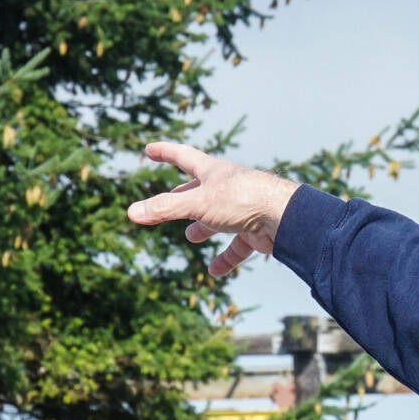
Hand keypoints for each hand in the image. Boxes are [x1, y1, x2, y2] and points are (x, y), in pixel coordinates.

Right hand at [126, 141, 300, 276]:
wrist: (286, 217)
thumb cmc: (244, 200)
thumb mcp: (198, 203)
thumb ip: (165, 209)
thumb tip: (132, 212)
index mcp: (214, 172)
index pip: (183, 156)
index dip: (165, 152)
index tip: (149, 149)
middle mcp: (229, 188)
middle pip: (200, 190)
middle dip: (183, 196)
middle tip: (169, 200)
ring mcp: (243, 208)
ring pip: (219, 217)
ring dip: (204, 226)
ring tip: (191, 235)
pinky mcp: (256, 230)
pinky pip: (238, 245)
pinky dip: (226, 257)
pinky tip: (216, 271)